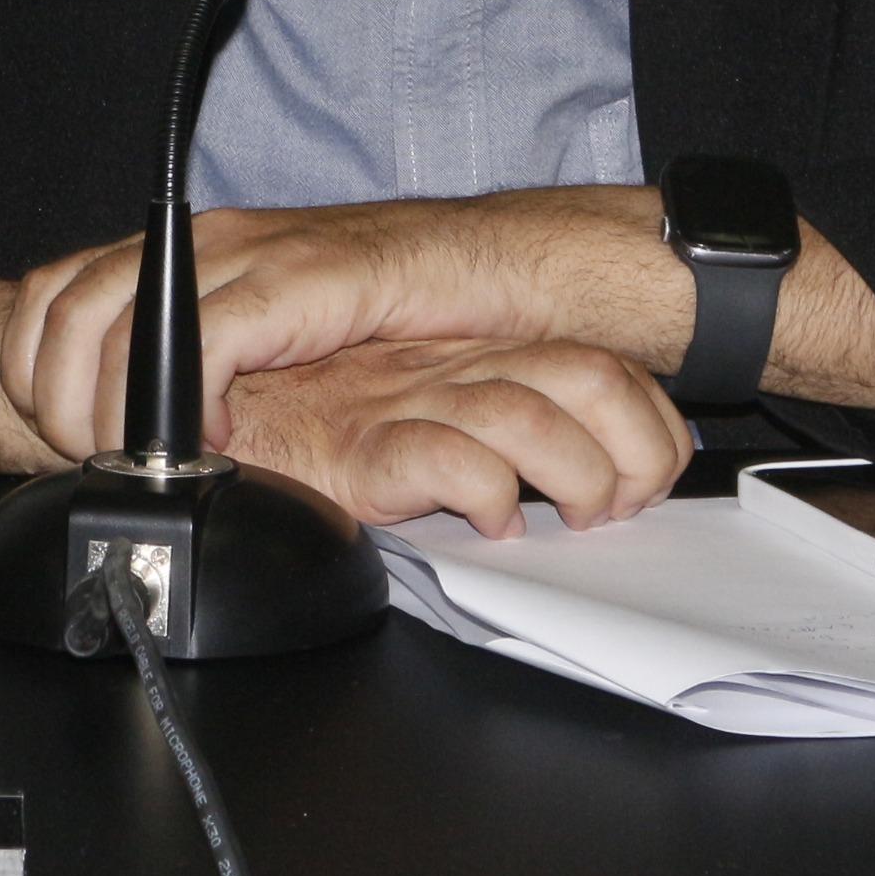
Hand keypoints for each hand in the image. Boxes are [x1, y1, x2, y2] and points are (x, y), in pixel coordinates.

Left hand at [0, 190, 681, 461]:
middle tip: (98, 463)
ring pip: (112, 325)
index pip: (51, 295)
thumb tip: (130, 421)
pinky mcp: (297, 280)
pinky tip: (210, 435)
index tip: (57, 438)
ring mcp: (247, 253)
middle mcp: (203, 241)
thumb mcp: (274, 335)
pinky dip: (182, 400)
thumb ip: (204, 361)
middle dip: (57, 403)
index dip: (31, 373)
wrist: (498, 275)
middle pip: (61, 309)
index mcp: (186, 251)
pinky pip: (199, 342)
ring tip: (144, 458)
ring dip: (109, 411)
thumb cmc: (398, 314)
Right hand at [218, 338, 692, 533]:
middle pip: (589, 375)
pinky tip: (491, 522)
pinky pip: (452, 459)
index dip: (647, 419)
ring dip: (576, 477)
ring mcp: (408, 402)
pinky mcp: (366, 447)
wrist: (222, 414)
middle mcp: (449, 368)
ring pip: (531, 417)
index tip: (652, 474)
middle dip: (634, 449)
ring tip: (572, 517)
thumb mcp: (416, 408)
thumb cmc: (308, 419)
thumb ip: (479, 426)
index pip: (596, 361)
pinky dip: (491, 495)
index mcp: (470, 353)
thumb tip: (556, 479)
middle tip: (620, 503)